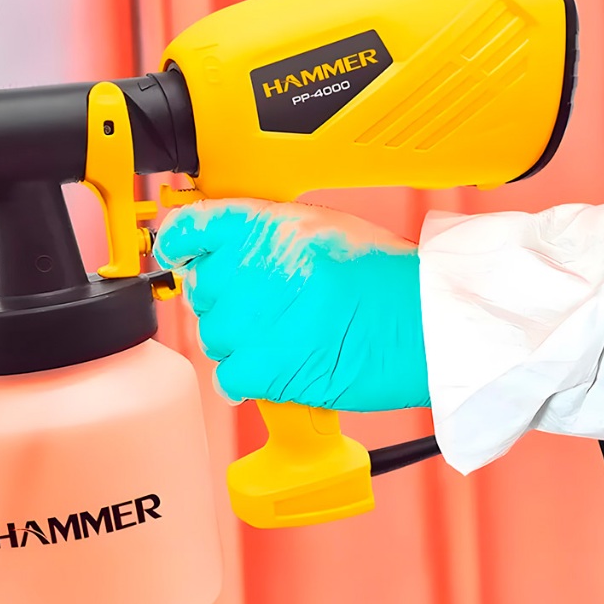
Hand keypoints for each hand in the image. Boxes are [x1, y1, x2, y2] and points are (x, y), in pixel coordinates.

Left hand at [152, 200, 429, 410]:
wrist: (424, 321)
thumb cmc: (382, 275)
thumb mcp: (319, 227)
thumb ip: (264, 234)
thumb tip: (220, 249)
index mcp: (264, 225)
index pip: (191, 228)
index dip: (180, 243)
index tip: (179, 253)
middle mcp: (252, 268)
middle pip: (202, 290)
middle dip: (228, 300)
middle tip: (269, 306)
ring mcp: (255, 321)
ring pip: (214, 336)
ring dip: (241, 341)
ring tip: (287, 336)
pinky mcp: (266, 368)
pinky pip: (229, 377)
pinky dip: (251, 378)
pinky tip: (283, 365)